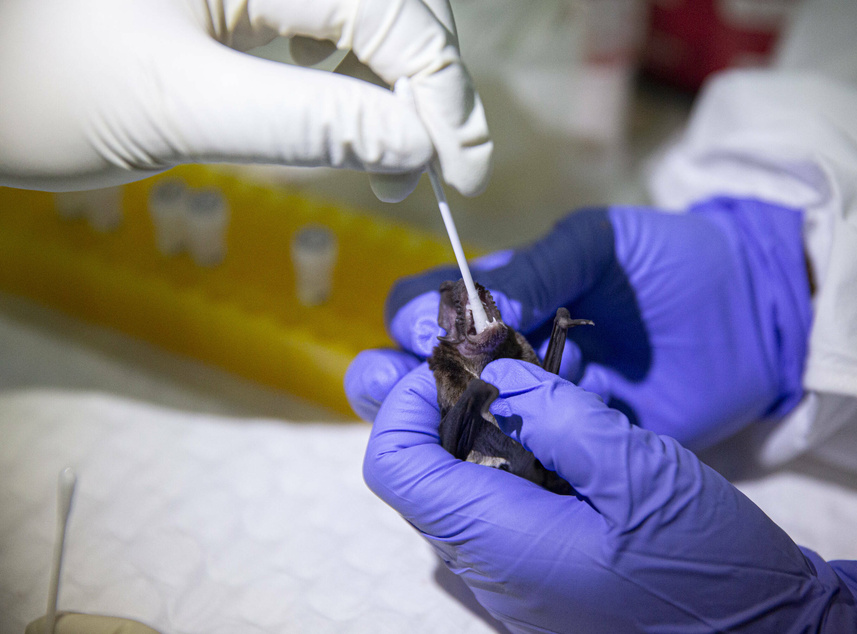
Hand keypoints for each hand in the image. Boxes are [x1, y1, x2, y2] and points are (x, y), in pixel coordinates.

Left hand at [0, 0, 490, 198]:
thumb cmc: (38, 85)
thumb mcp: (178, 108)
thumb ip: (307, 122)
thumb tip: (415, 145)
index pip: (392, 10)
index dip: (442, 94)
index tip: (460, 178)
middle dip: (429, 82)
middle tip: (431, 170)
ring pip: (366, 5)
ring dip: (397, 74)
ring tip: (390, 151)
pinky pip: (323, 11)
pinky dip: (351, 62)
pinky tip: (342, 97)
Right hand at [351, 197, 812, 448]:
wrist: (753, 317)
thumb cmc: (670, 262)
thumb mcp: (597, 245)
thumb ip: (535, 271)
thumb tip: (469, 314)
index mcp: (502, 299)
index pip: (425, 306)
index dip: (413, 319)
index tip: (425, 333)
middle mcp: (503, 357)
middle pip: (420, 373)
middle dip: (391, 379)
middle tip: (394, 388)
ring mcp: (533, 409)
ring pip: (457, 426)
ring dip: (429, 427)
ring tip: (421, 427)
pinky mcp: (570, 453)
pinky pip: (516, 466)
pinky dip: (490, 469)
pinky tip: (480, 468)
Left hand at [363, 359, 856, 632]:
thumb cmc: (710, 564)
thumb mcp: (639, 472)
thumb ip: (558, 415)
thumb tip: (500, 378)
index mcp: (499, 543)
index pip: (394, 463)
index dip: (407, 400)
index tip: (459, 361)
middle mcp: (487, 571)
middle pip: (422, 473)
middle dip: (449, 406)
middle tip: (503, 363)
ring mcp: (511, 583)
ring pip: (460, 490)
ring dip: (485, 433)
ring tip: (541, 395)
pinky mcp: (538, 581)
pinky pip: (499, 512)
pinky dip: (513, 465)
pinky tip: (564, 441)